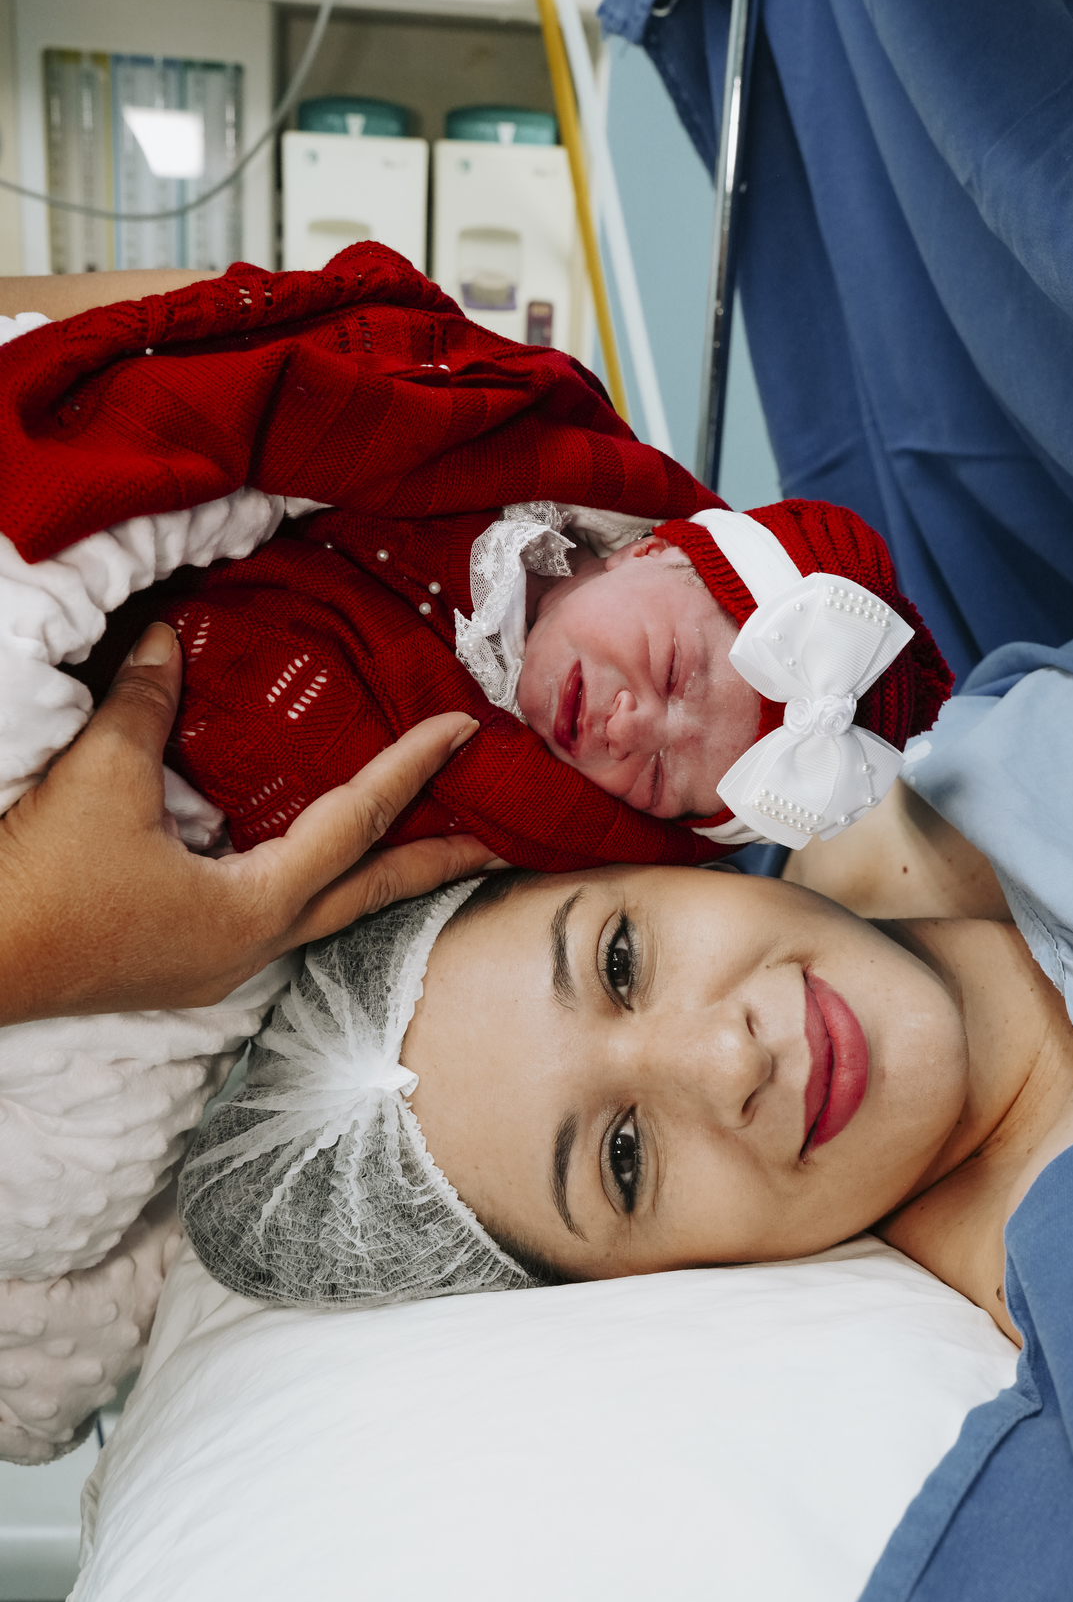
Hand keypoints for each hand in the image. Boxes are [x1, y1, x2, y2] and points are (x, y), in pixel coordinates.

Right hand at [0, 623, 492, 1023]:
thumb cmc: (41, 883)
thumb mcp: (99, 780)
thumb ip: (145, 705)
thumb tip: (171, 637)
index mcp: (253, 907)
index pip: (355, 825)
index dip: (411, 772)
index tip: (462, 732)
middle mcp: (254, 946)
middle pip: (368, 896)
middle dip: (437, 865)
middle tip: (499, 838)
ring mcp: (220, 964)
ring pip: (325, 914)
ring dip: (374, 877)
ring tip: (422, 845)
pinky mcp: (188, 964)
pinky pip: (278, 919)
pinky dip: (313, 886)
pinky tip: (310, 863)